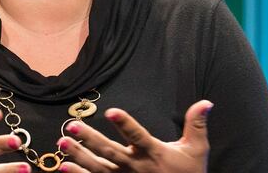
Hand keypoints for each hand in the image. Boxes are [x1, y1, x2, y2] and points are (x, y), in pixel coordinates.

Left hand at [56, 100, 213, 172]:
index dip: (124, 123)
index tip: (110, 111)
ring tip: (61, 143)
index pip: (137, 136)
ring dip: (78, 156)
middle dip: (90, 139)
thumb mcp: (196, 151)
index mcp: (154, 153)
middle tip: (71, 126)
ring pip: (97, 167)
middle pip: (109, 151)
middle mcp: (136, 167)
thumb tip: (206, 102)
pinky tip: (63, 167)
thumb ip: (196, 125)